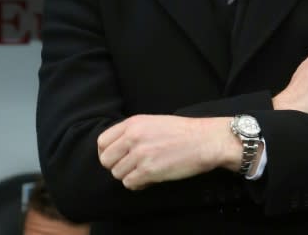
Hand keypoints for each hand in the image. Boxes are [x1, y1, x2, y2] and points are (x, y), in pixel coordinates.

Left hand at [97, 115, 239, 189]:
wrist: (205, 140)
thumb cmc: (183, 132)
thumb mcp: (153, 122)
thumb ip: (133, 132)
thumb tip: (117, 148)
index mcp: (133, 123)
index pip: (102, 142)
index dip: (107, 153)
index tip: (117, 157)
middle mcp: (133, 137)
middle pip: (106, 160)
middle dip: (116, 166)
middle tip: (131, 167)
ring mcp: (140, 154)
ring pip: (117, 174)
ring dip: (129, 176)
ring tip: (144, 172)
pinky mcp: (149, 171)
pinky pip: (130, 183)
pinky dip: (137, 184)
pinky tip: (149, 179)